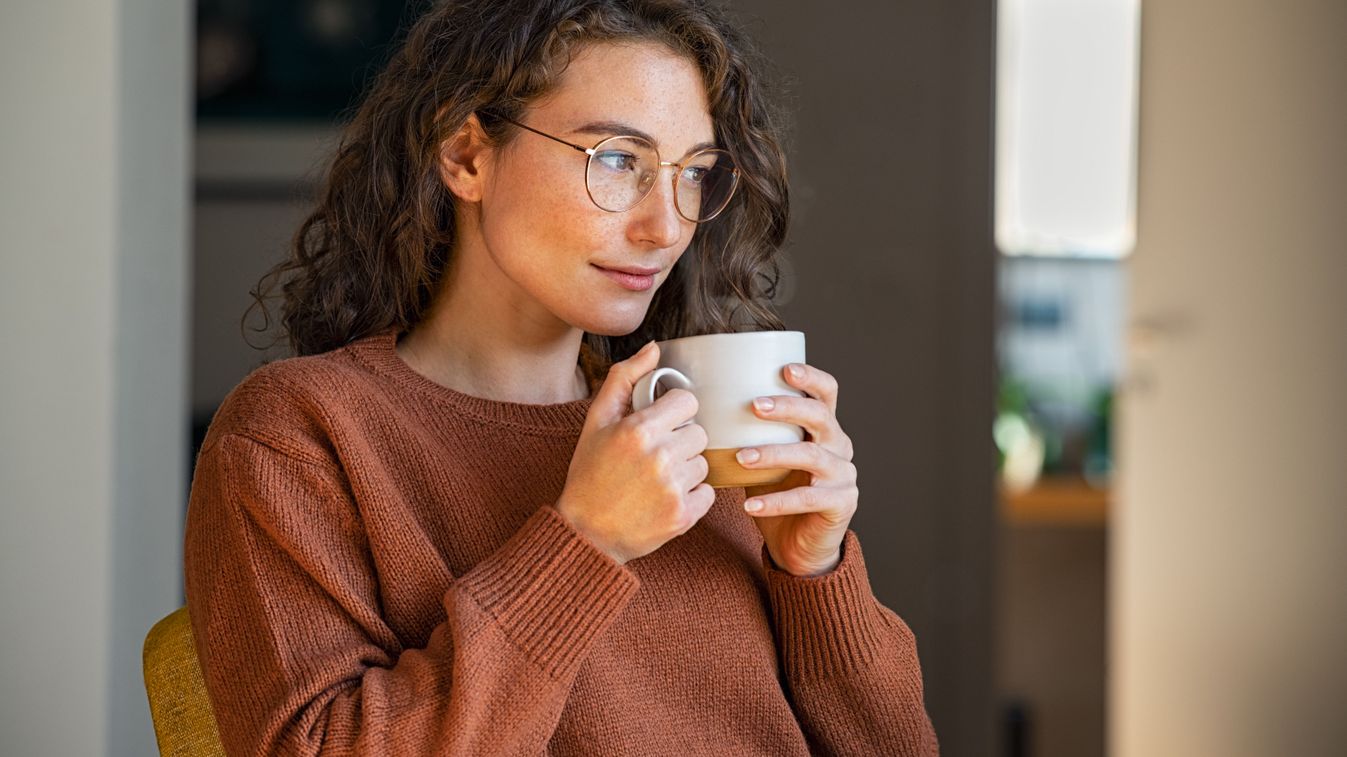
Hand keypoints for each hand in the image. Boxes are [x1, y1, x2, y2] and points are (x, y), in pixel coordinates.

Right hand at [556, 342, 714, 564]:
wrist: (585, 532)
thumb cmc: (589, 473)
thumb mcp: (596, 421)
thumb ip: (624, 379)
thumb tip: (654, 348)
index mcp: (639, 430)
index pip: (687, 402)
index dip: (674, 411)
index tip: (659, 425)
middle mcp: (660, 457)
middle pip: (699, 433)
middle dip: (680, 441)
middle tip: (655, 456)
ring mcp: (673, 489)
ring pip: (704, 463)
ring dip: (686, 469)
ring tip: (657, 479)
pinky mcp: (683, 516)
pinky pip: (708, 493)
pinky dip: (692, 496)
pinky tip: (665, 499)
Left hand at [739, 362, 857, 576]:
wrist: (798, 545)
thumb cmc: (776, 493)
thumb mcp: (762, 457)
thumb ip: (747, 433)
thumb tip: (700, 408)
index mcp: (823, 428)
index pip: (827, 392)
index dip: (810, 377)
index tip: (784, 369)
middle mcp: (839, 446)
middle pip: (821, 416)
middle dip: (787, 407)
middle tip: (754, 406)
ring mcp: (844, 475)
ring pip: (812, 456)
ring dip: (774, 453)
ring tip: (741, 457)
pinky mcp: (841, 503)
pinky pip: (808, 498)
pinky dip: (777, 501)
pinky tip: (750, 504)